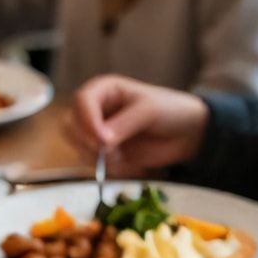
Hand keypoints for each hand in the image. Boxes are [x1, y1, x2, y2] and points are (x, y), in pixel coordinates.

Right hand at [68, 75, 209, 175]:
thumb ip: (124, 124)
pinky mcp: (105, 153)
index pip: (81, 101)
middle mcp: (95, 110)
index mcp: (104, 90)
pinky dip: (108, 167)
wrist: (186, 134)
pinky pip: (93, 164)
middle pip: (71, 125)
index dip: (87, 121)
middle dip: (87, 142)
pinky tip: (127, 161)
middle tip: (111, 151)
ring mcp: (98, 133)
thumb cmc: (169, 111)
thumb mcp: (148, 111)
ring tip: (123, 155)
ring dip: (97, 157)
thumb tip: (102, 141)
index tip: (102, 140)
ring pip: (78, 147)